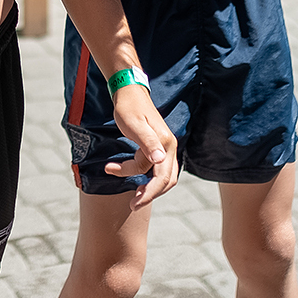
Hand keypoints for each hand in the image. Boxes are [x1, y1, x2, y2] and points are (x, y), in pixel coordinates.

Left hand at [104, 83, 178, 206]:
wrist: (129, 92)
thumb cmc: (129, 107)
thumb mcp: (134, 125)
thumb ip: (147, 142)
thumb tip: (160, 160)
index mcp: (165, 143)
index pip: (161, 176)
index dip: (149, 192)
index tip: (134, 203)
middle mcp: (169, 147)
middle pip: (166, 180)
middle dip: (150, 194)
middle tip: (132, 205)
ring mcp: (165, 148)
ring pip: (162, 176)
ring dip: (147, 187)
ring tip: (131, 195)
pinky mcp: (157, 148)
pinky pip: (155, 169)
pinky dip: (144, 177)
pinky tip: (132, 178)